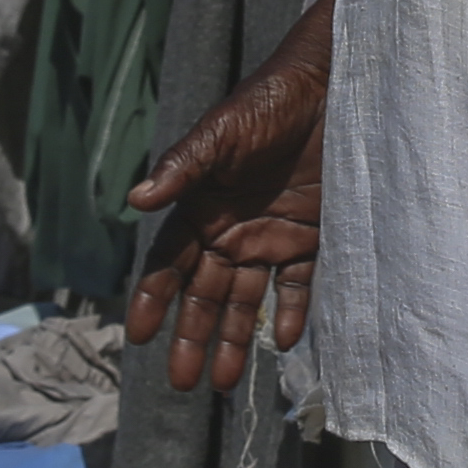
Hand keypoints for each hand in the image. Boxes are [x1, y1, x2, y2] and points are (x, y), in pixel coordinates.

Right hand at [124, 10, 329, 388]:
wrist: (331, 84)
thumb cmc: (267, 101)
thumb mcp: (221, 132)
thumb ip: (183, 167)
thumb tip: (136, 200)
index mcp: (202, 207)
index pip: (170, 263)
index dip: (154, 300)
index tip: (138, 338)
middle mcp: (233, 229)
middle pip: (205, 294)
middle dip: (192, 337)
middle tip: (182, 383)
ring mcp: (273, 235)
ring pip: (247, 299)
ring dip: (236, 339)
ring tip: (225, 383)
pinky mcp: (312, 236)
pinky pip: (298, 285)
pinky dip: (291, 313)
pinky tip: (282, 344)